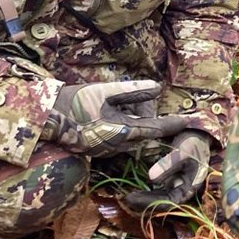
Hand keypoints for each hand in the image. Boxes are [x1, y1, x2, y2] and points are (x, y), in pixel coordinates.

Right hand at [43, 80, 187, 157]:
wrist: (47, 119)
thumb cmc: (75, 102)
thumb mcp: (105, 91)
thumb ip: (132, 91)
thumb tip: (157, 88)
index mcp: (123, 131)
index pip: (157, 128)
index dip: (175, 123)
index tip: (191, 120)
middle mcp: (119, 145)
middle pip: (147, 135)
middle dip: (155, 123)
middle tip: (161, 113)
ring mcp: (109, 150)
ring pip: (134, 139)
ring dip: (139, 126)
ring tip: (139, 113)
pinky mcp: (100, 150)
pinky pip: (121, 141)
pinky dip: (127, 130)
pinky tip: (120, 119)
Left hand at [123, 129, 212, 211]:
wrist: (198, 136)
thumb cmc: (193, 144)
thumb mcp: (183, 152)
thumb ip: (168, 164)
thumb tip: (151, 178)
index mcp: (188, 188)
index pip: (168, 202)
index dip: (150, 202)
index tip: (134, 198)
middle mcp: (181, 190)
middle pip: (161, 203)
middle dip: (144, 202)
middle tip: (127, 198)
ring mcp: (175, 186)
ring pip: (158, 198)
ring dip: (144, 198)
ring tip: (128, 195)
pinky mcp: (169, 180)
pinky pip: (157, 190)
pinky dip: (146, 190)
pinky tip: (135, 188)